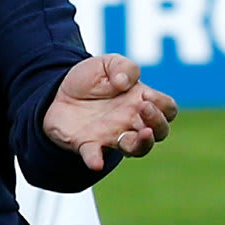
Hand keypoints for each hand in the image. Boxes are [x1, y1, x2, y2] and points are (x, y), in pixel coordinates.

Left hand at [42, 52, 176, 170]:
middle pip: (159, 132)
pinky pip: (95, 156)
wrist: (57, 92)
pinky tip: (96, 162)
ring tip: (141, 134)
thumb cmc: (91, 80)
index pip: (168, 109)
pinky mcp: (88, 144)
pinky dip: (96, 160)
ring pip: (137, 149)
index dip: (164, 105)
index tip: (147, 96)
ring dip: (142, 143)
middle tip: (142, 108)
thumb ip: (123, 66)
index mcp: (140, 101)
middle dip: (157, 122)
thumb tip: (125, 83)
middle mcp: (131, 122)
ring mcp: (112, 136)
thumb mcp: (107, 63)